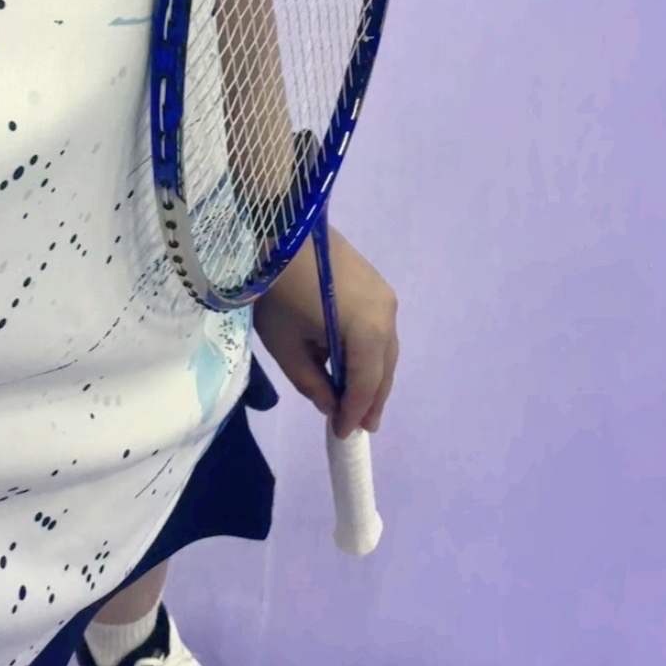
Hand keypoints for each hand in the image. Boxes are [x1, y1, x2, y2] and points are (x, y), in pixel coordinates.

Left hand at [252, 225, 399, 440]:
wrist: (280, 230)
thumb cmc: (277, 291)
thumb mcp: (286, 346)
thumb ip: (311, 382)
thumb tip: (330, 404)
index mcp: (368, 333)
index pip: (365, 385)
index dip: (354, 413)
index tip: (341, 435)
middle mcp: (387, 315)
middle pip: (383, 369)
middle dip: (371, 400)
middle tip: (360, 426)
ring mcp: (386, 295)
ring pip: (385, 349)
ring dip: (372, 376)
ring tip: (358, 402)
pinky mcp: (377, 283)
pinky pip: (380, 328)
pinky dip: (369, 352)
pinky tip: (352, 364)